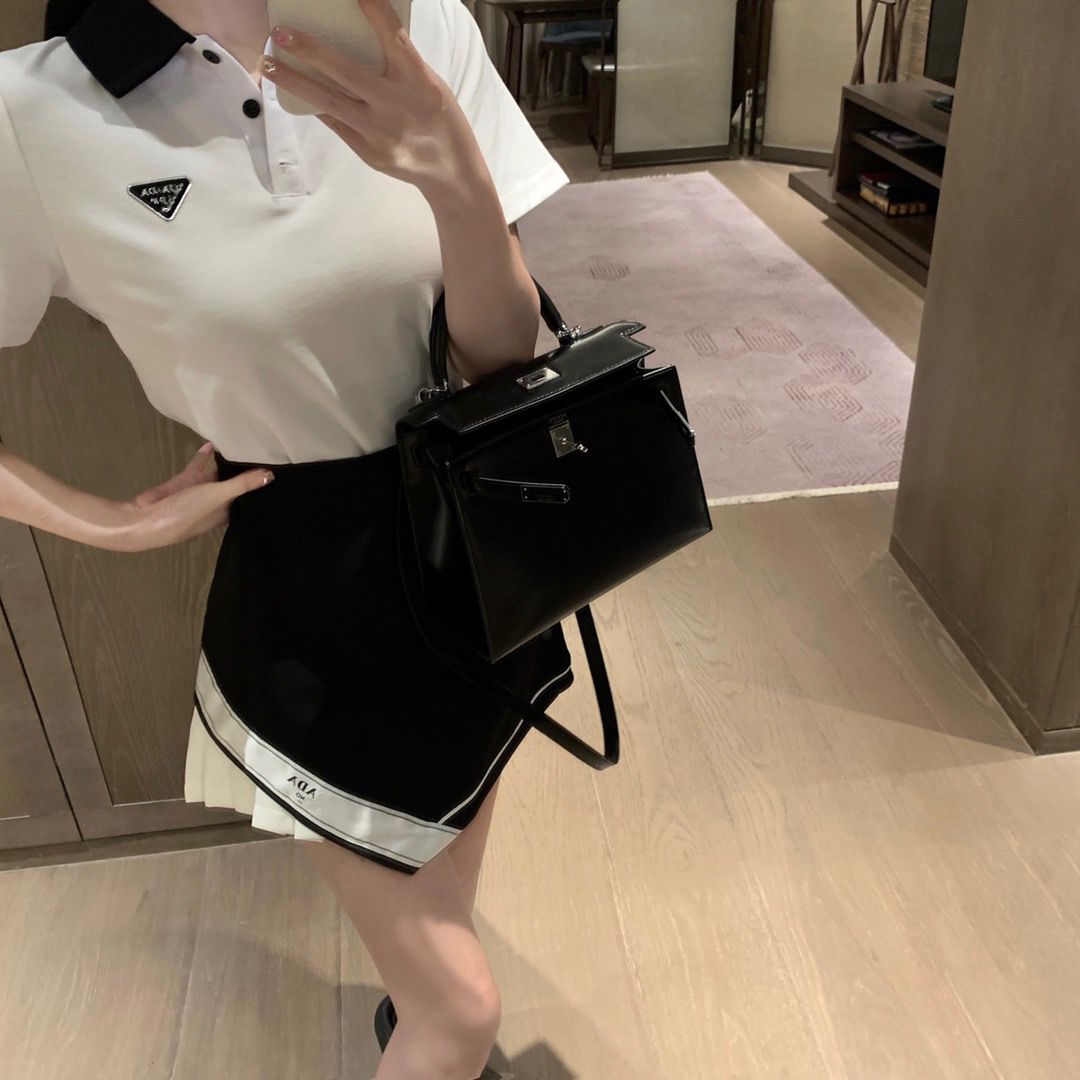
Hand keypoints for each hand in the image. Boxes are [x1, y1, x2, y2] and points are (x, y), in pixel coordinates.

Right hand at [114, 442, 273, 551]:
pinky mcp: (186, 481)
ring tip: (240, 444)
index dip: (259, 488)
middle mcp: (216, 502)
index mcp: (227, 511)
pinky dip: (204, 456)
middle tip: (263, 451)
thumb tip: (272, 475)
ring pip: (217, 473)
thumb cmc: (190, 512)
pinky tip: (212, 444)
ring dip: (225, 461)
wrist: (148, 517)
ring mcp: (200, 491)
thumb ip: (243, 484)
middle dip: (244, 471)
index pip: (248, 498)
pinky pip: (199, 466)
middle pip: (234, 484)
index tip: (277, 472)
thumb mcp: (219, 496)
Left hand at [260, 0, 485, 197]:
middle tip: (280, 33)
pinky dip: (315, 105)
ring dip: (296, 82)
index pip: (393, 37)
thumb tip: (359, 33)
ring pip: (330, 102)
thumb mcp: (428, 84)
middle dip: (310, 51)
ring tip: (269, 65)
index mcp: (418, 81)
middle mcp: (396, 105)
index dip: (373, 10)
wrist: (451, 173)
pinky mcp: (369, 152)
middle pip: (347, 73)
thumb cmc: (439, 119)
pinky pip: (336, 123)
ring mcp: (380, 132)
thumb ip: (398, 63)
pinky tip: (296, 92)